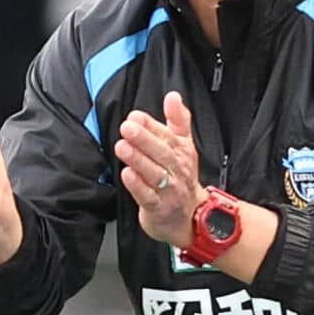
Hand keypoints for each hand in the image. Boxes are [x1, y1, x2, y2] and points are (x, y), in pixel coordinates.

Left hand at [114, 91, 206, 246]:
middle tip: (127, 127)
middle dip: (144, 139)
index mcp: (181, 152)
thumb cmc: (182, 178)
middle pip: (161, 152)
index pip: (167, 135)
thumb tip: (173, 96)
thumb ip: (178, 120)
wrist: (191, 218)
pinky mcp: (158, 208)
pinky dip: (137, 186)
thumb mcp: (184, 146)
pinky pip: (148, 196)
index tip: (135, 116)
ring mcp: (168, 190)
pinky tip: (126, 174)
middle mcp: (176, 170)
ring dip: (137, 159)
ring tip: (122, 146)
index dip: (151, 125)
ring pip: (153, 173)